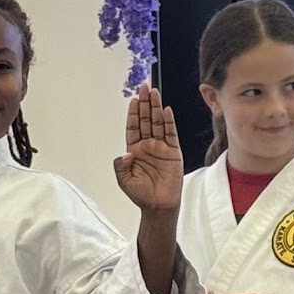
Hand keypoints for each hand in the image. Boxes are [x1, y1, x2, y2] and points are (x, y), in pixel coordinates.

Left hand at [111, 84, 183, 213]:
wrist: (158, 206)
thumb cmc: (141, 195)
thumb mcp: (124, 180)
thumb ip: (121, 165)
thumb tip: (126, 152)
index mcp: (134, 150)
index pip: (133, 127)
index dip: (132, 113)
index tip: (133, 99)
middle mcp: (148, 146)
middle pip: (145, 120)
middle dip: (144, 103)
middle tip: (144, 87)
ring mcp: (161, 148)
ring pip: (157, 123)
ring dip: (156, 107)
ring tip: (154, 92)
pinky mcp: (173, 152)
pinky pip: (170, 134)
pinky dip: (168, 122)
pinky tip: (166, 111)